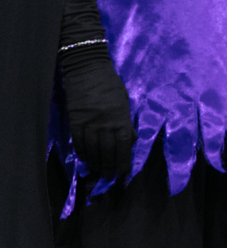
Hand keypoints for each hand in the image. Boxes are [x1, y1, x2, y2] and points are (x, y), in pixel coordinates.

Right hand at [64, 60, 133, 181]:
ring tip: (98, 171)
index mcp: (120, 118)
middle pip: (107, 151)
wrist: (88, 70)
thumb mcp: (125, 102)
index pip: (123, 145)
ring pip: (92, 149)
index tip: (124, 172)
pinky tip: (86, 159)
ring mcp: (89, 123)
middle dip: (109, 166)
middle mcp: (105, 123)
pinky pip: (78, 142)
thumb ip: (127, 122)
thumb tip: (131, 140)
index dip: (123, 161)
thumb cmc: (110, 85)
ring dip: (96, 163)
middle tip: (110, 176)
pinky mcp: (75, 121)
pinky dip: (82, 152)